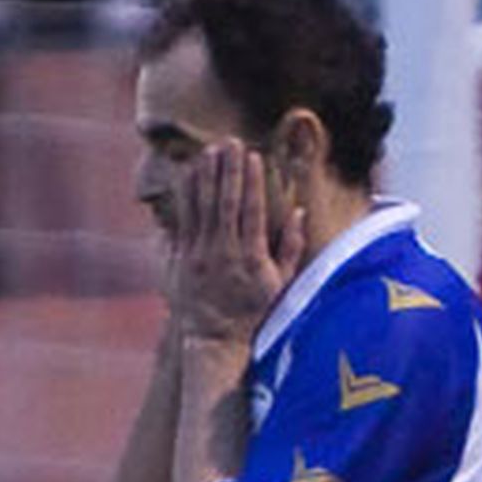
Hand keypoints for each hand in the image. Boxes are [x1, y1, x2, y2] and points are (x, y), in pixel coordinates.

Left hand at [172, 140, 304, 344]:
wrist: (216, 339)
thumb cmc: (253, 312)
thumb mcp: (280, 284)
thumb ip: (290, 247)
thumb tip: (298, 212)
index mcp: (251, 258)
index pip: (252, 211)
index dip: (252, 182)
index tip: (254, 156)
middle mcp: (224, 253)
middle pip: (226, 203)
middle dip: (228, 170)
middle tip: (230, 142)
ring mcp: (200, 254)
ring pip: (202, 207)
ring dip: (206, 176)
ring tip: (209, 150)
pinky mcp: (183, 258)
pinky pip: (184, 219)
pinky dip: (187, 195)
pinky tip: (189, 174)